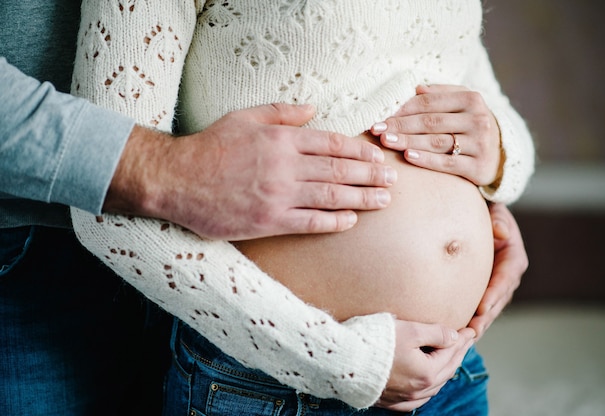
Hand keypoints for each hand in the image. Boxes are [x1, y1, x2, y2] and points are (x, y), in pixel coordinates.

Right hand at [106, 103, 396, 239]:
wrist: (178, 180)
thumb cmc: (211, 146)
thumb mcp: (244, 117)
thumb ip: (281, 112)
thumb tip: (313, 109)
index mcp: (282, 140)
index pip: (332, 144)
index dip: (359, 152)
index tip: (377, 157)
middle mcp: (286, 167)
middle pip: (339, 171)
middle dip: (371, 175)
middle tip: (392, 179)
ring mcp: (279, 196)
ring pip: (332, 197)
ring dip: (363, 198)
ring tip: (384, 200)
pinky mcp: (269, 221)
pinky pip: (310, 223)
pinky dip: (334, 221)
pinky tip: (351, 220)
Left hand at [371, 84, 501, 185]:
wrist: (500, 154)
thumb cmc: (470, 125)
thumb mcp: (461, 104)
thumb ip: (440, 94)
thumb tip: (416, 88)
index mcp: (472, 99)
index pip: (431, 102)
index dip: (404, 108)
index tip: (381, 115)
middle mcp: (479, 119)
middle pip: (431, 122)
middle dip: (401, 125)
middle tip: (377, 130)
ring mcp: (480, 144)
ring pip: (437, 142)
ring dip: (408, 141)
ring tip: (387, 142)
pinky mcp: (479, 167)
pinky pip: (447, 164)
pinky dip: (427, 160)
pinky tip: (408, 157)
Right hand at [376, 321, 475, 411]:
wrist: (343, 361)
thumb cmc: (375, 342)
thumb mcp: (410, 330)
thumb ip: (435, 333)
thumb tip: (454, 337)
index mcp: (427, 373)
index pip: (451, 353)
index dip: (462, 340)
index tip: (470, 330)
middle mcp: (418, 390)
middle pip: (446, 371)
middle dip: (457, 354)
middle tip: (464, 341)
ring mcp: (403, 398)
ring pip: (433, 387)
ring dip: (443, 371)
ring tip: (448, 358)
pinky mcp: (389, 401)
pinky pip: (416, 399)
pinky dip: (426, 388)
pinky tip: (425, 383)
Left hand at [468, 203, 527, 338]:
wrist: (481, 218)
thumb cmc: (489, 213)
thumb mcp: (496, 212)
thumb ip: (498, 219)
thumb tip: (499, 230)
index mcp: (513, 259)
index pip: (505, 279)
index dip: (494, 294)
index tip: (482, 307)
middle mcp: (507, 276)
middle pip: (498, 300)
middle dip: (485, 317)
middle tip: (472, 331)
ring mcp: (496, 286)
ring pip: (488, 309)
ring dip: (478, 323)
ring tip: (464, 338)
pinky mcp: (483, 291)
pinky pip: (478, 307)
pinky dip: (469, 319)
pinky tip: (456, 332)